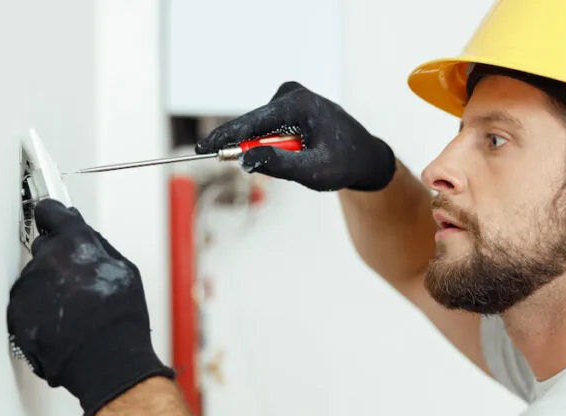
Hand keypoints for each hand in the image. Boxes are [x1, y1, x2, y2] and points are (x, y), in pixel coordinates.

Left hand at [7, 200, 173, 415]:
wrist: (107, 363)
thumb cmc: (121, 322)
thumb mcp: (127, 272)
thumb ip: (100, 246)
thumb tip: (84, 231)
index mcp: (75, 245)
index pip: (51, 213)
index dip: (54, 216)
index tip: (52, 217)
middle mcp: (46, 262)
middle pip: (44, 248)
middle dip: (58, 259)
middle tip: (80, 283)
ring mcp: (28, 289)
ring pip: (35, 278)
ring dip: (50, 288)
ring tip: (75, 311)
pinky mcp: (16, 314)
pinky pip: (26, 303)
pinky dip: (40, 310)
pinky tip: (62, 324)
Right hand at [196, 81, 395, 191]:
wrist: (363, 155)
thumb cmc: (344, 163)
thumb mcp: (314, 171)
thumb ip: (280, 165)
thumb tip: (245, 159)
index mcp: (299, 104)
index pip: (251, 122)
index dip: (225, 137)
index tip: (202, 148)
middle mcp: (292, 94)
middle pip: (253, 126)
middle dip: (250, 147)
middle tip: (259, 161)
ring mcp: (290, 97)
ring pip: (261, 131)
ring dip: (271, 149)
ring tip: (303, 158)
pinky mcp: (288, 105)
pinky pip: (269, 130)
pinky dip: (276, 145)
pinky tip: (301, 150)